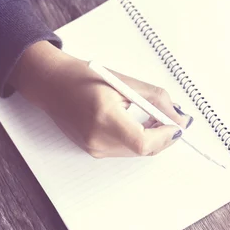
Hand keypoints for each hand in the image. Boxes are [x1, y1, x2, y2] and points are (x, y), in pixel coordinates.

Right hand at [8, 41, 192, 157]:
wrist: (50, 84)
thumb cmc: (84, 77)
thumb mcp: (123, 81)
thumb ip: (155, 98)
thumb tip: (179, 116)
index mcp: (104, 117)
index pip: (143, 142)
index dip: (166, 136)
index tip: (178, 124)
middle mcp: (97, 138)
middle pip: (144, 150)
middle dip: (165, 136)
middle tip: (174, 118)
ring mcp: (94, 148)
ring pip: (137, 152)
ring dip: (154, 138)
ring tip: (157, 117)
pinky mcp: (93, 151)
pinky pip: (126, 150)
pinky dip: (140, 139)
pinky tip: (141, 123)